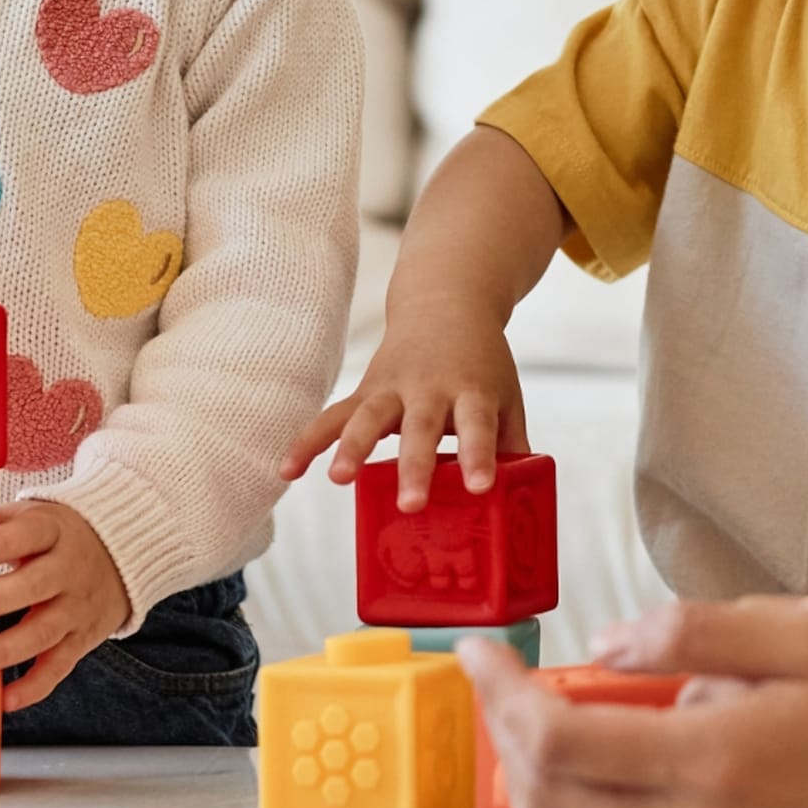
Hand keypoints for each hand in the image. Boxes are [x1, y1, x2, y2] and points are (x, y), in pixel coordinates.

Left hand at [0, 502, 129, 710]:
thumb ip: (0, 524)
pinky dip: (34, 686)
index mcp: (56, 532)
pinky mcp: (82, 638)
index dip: (1, 544)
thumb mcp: (38, 516)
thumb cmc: (62, 537)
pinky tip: (6, 698)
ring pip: (43, 631)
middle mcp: (70, 570)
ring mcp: (78, 607)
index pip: (31, 534)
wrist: (125, 553)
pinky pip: (58, 666)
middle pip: (36, 585)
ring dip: (4, 650)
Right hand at [280, 307, 527, 504]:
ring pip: (368, 417)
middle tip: (411, 504)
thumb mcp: (506, 394)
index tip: (480, 487)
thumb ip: (511, 443)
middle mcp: (431, 387)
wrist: (447, 303)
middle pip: (421, 427)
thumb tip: (520, 501)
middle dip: (414, 466)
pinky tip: (287, 472)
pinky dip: (308, 441)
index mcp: (472, 390)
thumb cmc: (480, 363)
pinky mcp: (365, 389)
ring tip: (339, 480)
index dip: (480, 455)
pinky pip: (332, 416)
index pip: (479, 425)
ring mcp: (393, 386)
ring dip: (353, 448)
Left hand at [460, 596, 807, 807]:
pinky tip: (596, 777)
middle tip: (500, 677)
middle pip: (555, 802)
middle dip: (507, 735)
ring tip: (535, 720)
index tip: (481, 650)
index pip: (562, 743)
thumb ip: (696, 629)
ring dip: (537, 789)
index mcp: (723, 758)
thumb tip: (605, 648)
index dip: (504, 696)